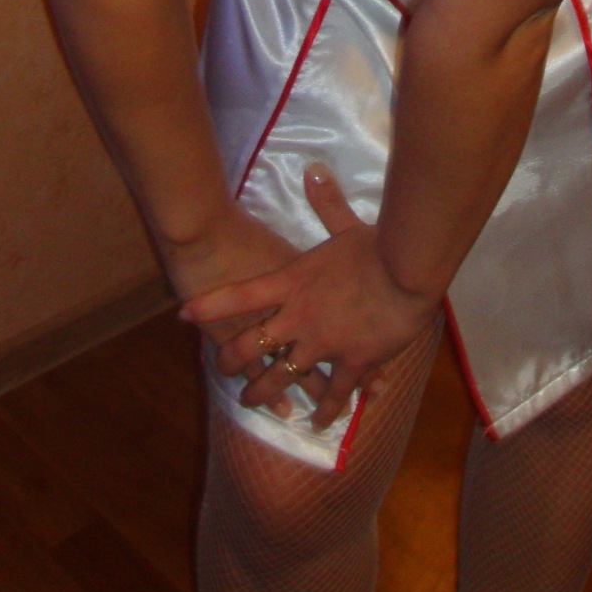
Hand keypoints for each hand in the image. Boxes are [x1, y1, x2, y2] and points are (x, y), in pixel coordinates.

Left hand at [180, 165, 438, 431]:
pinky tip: (317, 423)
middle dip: (232, 361)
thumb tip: (314, 168)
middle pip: (251, 346)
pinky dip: (324, 411)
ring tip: (252, 403)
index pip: (239, 295)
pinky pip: (332, 395)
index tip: (184, 316)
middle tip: (222, 369)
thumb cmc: (377, 247)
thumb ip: (326, 202)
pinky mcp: (351, 363)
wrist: (406, 273)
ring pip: (282, 377)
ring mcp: (323, 343)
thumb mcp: (346, 225)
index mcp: (293, 282)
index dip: (209, 306)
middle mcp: (299, 317)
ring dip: (264, 392)